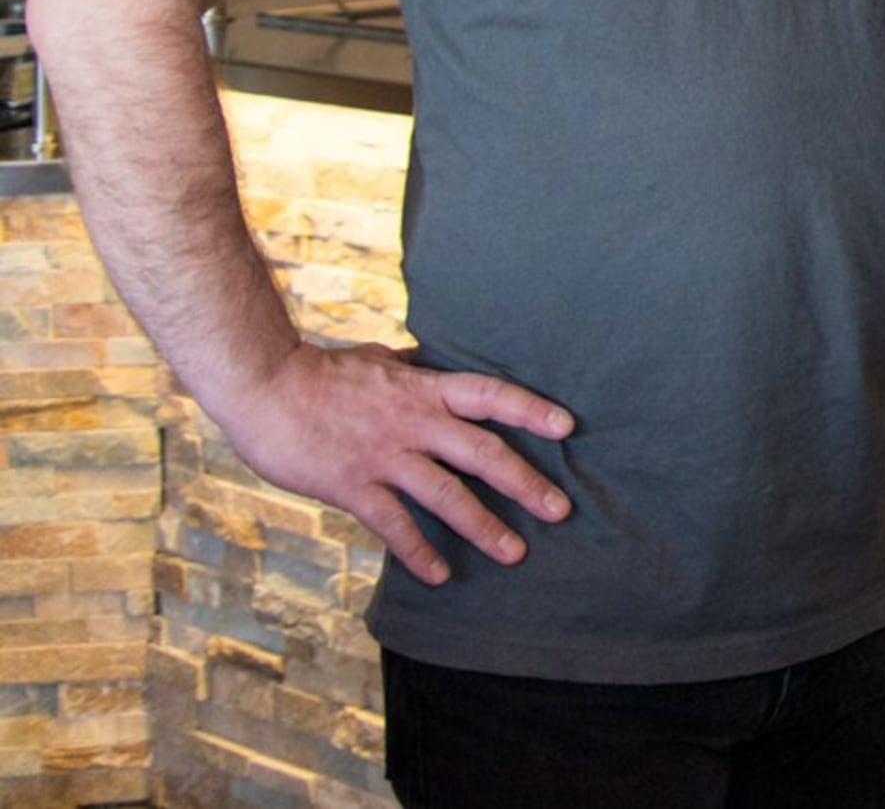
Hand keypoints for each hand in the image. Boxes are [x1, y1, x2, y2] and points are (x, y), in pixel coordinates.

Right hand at [218, 341, 573, 585]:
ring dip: (483, 527)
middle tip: (560, 510)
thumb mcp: (379, 360)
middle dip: (526, 483)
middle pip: (483, 453)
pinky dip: (417, 552)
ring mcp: (385, 455)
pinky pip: (393, 525)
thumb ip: (410, 370)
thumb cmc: (319, 372)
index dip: (529, 409)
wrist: (263, 385)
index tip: (567, 427)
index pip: (490, 395)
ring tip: (514, 554)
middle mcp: (414, 421)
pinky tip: (438, 576)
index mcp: (424, 388)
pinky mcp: (351, 484)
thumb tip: (428, 362)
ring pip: (447, 495)